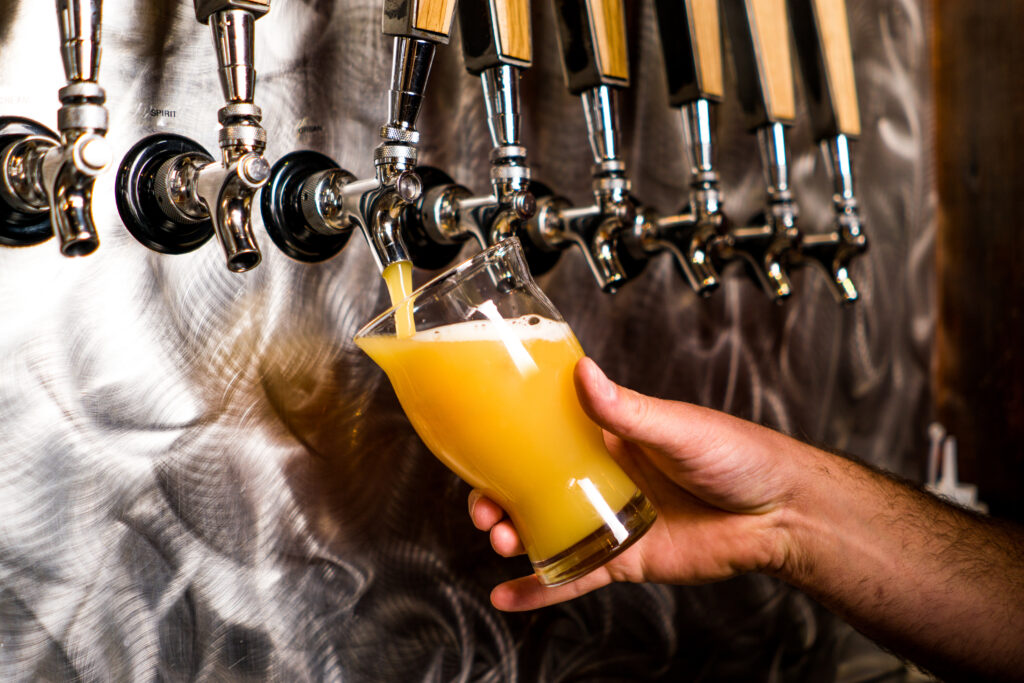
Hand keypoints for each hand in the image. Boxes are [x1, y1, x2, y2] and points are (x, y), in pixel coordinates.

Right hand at [469, 356, 812, 610]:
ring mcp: (611, 519)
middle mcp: (603, 477)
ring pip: (546, 531)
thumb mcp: (679, 427)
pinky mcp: (625, 559)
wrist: (781, 514)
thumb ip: (629, 409)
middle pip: (533, 488)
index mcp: (611, 437)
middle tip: (485, 512)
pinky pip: (574, 575)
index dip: (508, 445)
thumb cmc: (740, 455)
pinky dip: (540, 589)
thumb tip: (585, 373)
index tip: (479, 452)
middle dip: (499, 499)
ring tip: (500, 542)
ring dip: (514, 539)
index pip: (545, 436)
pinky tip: (508, 596)